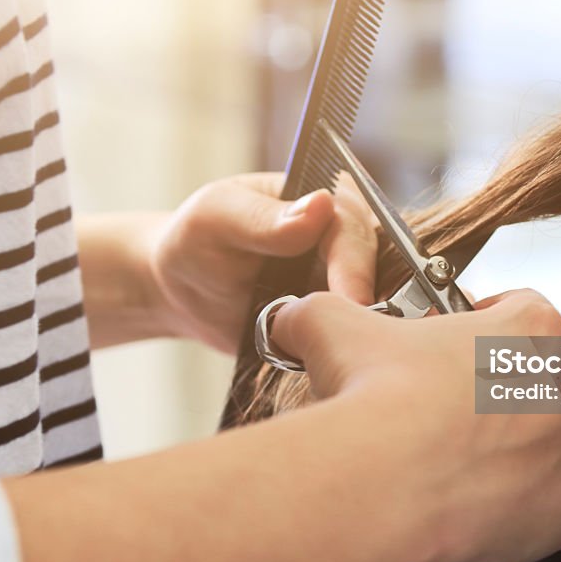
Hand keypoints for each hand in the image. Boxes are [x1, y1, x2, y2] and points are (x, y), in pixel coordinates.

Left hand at [150, 173, 377, 352]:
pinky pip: (356, 335)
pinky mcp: (340, 317)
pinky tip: (331, 364)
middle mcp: (347, 238)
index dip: (355, 267)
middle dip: (363, 304)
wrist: (184, 291)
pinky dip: (345, 350)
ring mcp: (346, 280)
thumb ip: (265, 218)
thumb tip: (320, 206)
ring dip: (357, 331)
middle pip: (376, 271)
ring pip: (374, 307)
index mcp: (327, 197)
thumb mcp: (218, 218)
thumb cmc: (196, 240)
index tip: (352, 301)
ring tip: (340, 356)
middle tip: (349, 341)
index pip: (355, 229)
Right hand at [269, 289, 560, 561]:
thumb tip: (290, 315)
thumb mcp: (333, 325)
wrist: (380, 476)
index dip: (485, 327)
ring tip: (493, 458)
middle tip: (462, 409)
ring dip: (548, 438)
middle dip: (515, 386)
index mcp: (530, 321)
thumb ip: (320, 309)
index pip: (524, 309)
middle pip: (556, 372)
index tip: (450, 351)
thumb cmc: (369, 393)